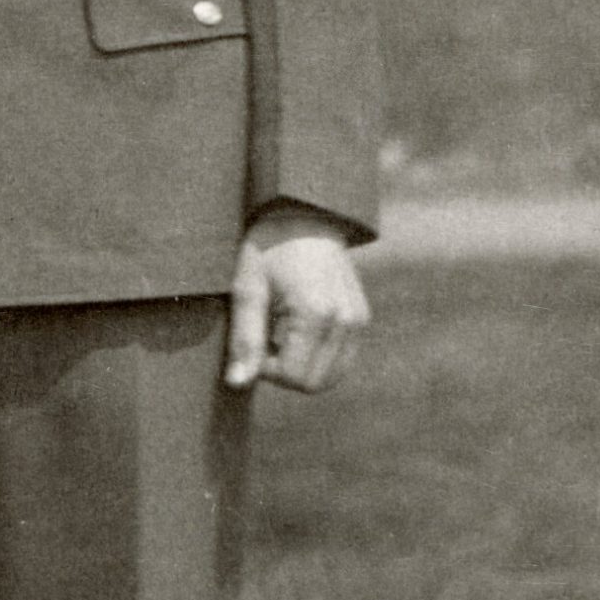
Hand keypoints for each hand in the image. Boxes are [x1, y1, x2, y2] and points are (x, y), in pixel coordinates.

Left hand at [224, 207, 369, 393]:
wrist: (304, 215)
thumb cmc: (268, 247)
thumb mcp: (247, 288)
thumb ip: (244, 339)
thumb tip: (238, 384)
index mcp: (317, 313)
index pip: (292, 376)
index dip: (265, 370)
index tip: (252, 342)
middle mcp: (345, 320)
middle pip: (314, 383)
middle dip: (284, 373)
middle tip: (264, 341)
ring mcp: (358, 320)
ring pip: (330, 377)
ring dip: (302, 368)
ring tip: (280, 335)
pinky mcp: (361, 318)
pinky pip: (342, 361)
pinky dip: (318, 359)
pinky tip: (297, 334)